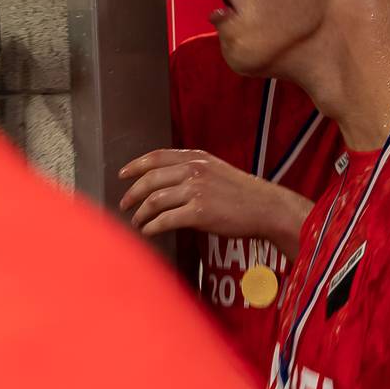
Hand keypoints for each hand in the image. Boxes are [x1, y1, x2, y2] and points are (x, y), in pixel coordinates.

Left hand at [117, 149, 310, 247]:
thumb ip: (192, 171)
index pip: (156, 157)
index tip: (123, 174)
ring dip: (140, 214)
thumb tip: (166, 182)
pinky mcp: (199, 213)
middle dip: (132, 194)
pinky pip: (165, 220)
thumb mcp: (216, 170)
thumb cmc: (243, 193)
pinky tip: (149, 231)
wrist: (266, 208)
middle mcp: (194, 171)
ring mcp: (196, 191)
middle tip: (124, 204)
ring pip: (154, 201)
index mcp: (196, 158)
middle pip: (150, 180)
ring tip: (137, 222)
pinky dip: (152, 227)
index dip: (136, 165)